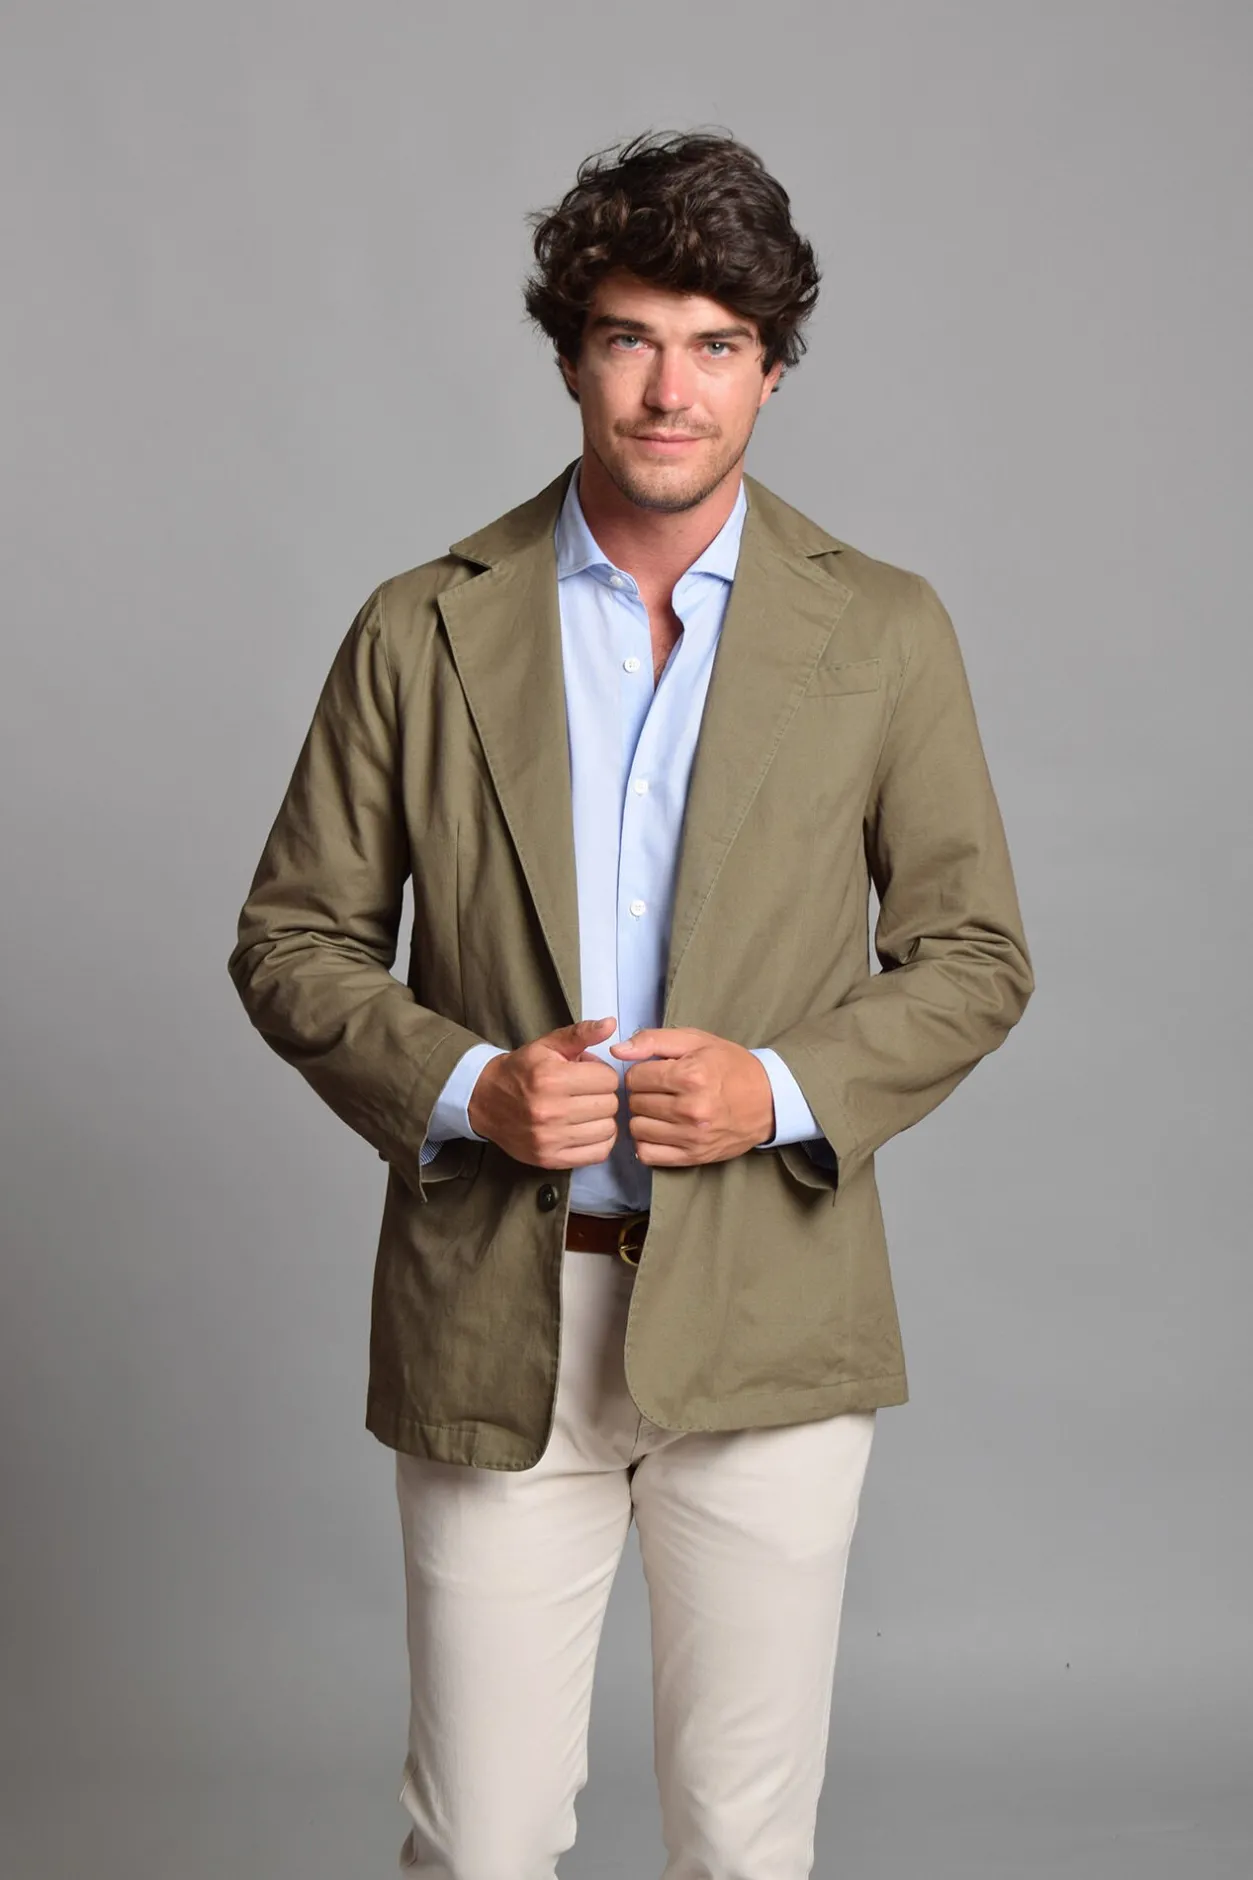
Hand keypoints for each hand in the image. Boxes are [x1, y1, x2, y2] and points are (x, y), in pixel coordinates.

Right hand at [467, 1016, 620, 1167]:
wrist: (485, 1100)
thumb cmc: (522, 1070)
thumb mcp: (548, 1045)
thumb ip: (581, 1033)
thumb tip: (610, 1024)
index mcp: (551, 1078)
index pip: (608, 1079)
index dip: (601, 1073)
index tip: (588, 1075)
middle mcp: (550, 1110)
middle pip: (610, 1104)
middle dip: (602, 1095)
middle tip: (585, 1093)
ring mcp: (549, 1138)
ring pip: (608, 1129)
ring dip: (602, 1119)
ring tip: (585, 1111)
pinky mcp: (550, 1159)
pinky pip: (598, 1153)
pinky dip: (599, 1141)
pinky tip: (586, 1129)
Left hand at [609, 1027, 774, 1166]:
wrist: (768, 1100)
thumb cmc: (730, 1066)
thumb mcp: (696, 1041)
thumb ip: (653, 1041)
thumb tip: (617, 1051)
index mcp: (691, 1076)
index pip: (634, 1077)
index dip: (640, 1072)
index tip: (655, 1073)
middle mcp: (690, 1108)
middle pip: (634, 1103)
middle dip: (642, 1094)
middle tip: (660, 1091)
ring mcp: (692, 1136)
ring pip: (637, 1129)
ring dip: (643, 1118)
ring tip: (660, 1109)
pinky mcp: (693, 1156)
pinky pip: (648, 1155)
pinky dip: (647, 1142)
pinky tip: (659, 1130)